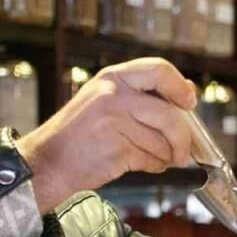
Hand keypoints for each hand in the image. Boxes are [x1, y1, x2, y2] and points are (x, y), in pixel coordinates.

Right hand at [16, 58, 196, 213]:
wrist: (47, 162)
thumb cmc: (77, 134)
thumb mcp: (104, 100)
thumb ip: (141, 95)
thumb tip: (187, 92)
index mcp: (112, 78)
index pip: (159, 70)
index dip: (180, 87)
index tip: (189, 102)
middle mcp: (113, 96)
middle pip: (170, 114)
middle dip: (183, 138)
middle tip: (183, 150)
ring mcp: (115, 123)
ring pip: (163, 142)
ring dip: (166, 156)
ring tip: (154, 159)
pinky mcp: (117, 149)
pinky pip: (152, 159)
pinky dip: (154, 166)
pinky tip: (142, 165)